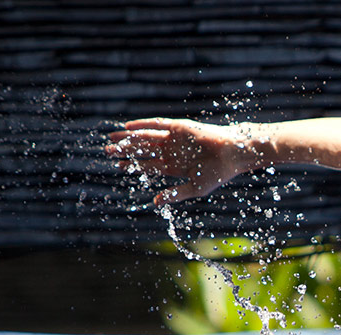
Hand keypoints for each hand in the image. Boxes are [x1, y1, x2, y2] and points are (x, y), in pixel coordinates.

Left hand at [107, 118, 250, 204]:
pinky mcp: (179, 127)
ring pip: (146, 138)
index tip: (118, 166)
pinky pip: (157, 125)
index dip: (133, 166)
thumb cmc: (219, 173)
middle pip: (143, 150)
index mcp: (175, 167)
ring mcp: (175, 139)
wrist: (233, 154)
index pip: (149, 166)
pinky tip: (127, 127)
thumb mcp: (195, 187)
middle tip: (107, 151)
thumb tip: (155, 203)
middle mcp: (173, 152)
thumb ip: (174, 194)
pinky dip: (142, 125)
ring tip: (111, 138)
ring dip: (129, 138)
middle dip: (125, 151)